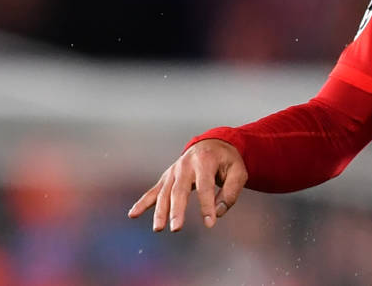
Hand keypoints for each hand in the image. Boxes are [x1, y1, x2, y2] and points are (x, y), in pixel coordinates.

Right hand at [127, 138, 247, 232]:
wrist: (212, 143)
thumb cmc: (227, 160)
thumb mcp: (238, 171)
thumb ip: (231, 192)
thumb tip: (218, 212)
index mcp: (205, 161)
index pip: (205, 186)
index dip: (207, 205)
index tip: (210, 223)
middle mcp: (186, 164)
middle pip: (179, 190)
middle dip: (177, 210)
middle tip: (176, 228)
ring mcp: (174, 170)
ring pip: (164, 192)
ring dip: (160, 211)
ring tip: (158, 228)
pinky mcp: (167, 177)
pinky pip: (154, 190)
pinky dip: (143, 202)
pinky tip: (133, 214)